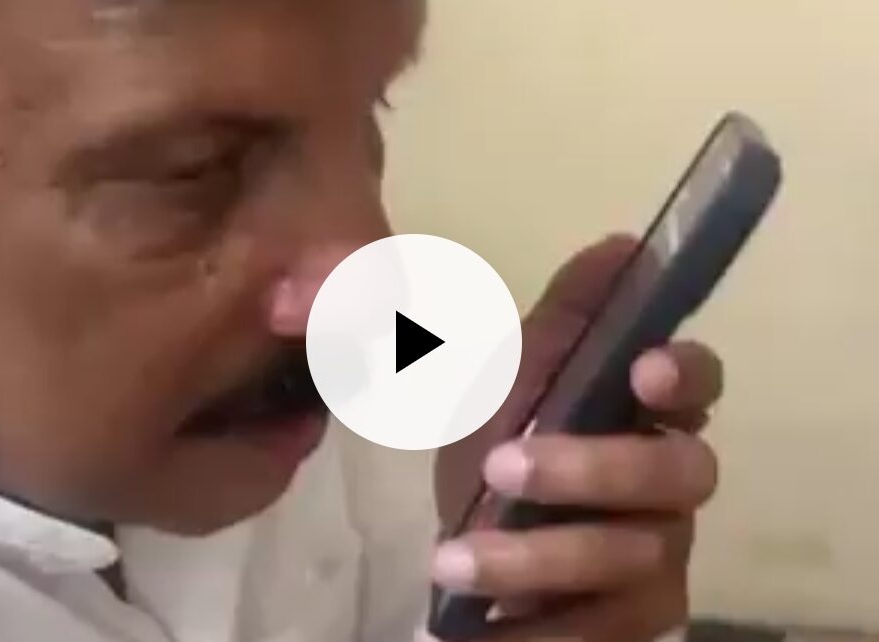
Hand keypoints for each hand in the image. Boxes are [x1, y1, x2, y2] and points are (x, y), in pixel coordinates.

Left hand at [430, 236, 721, 641]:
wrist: (465, 549)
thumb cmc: (496, 448)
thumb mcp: (510, 378)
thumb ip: (565, 317)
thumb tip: (624, 242)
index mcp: (644, 415)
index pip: (700, 383)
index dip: (686, 375)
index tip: (645, 371)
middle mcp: (669, 483)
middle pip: (678, 471)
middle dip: (593, 468)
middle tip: (504, 465)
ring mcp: (659, 556)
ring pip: (632, 556)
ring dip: (538, 553)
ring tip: (455, 558)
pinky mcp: (634, 621)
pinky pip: (604, 630)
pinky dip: (539, 626)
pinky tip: (479, 625)